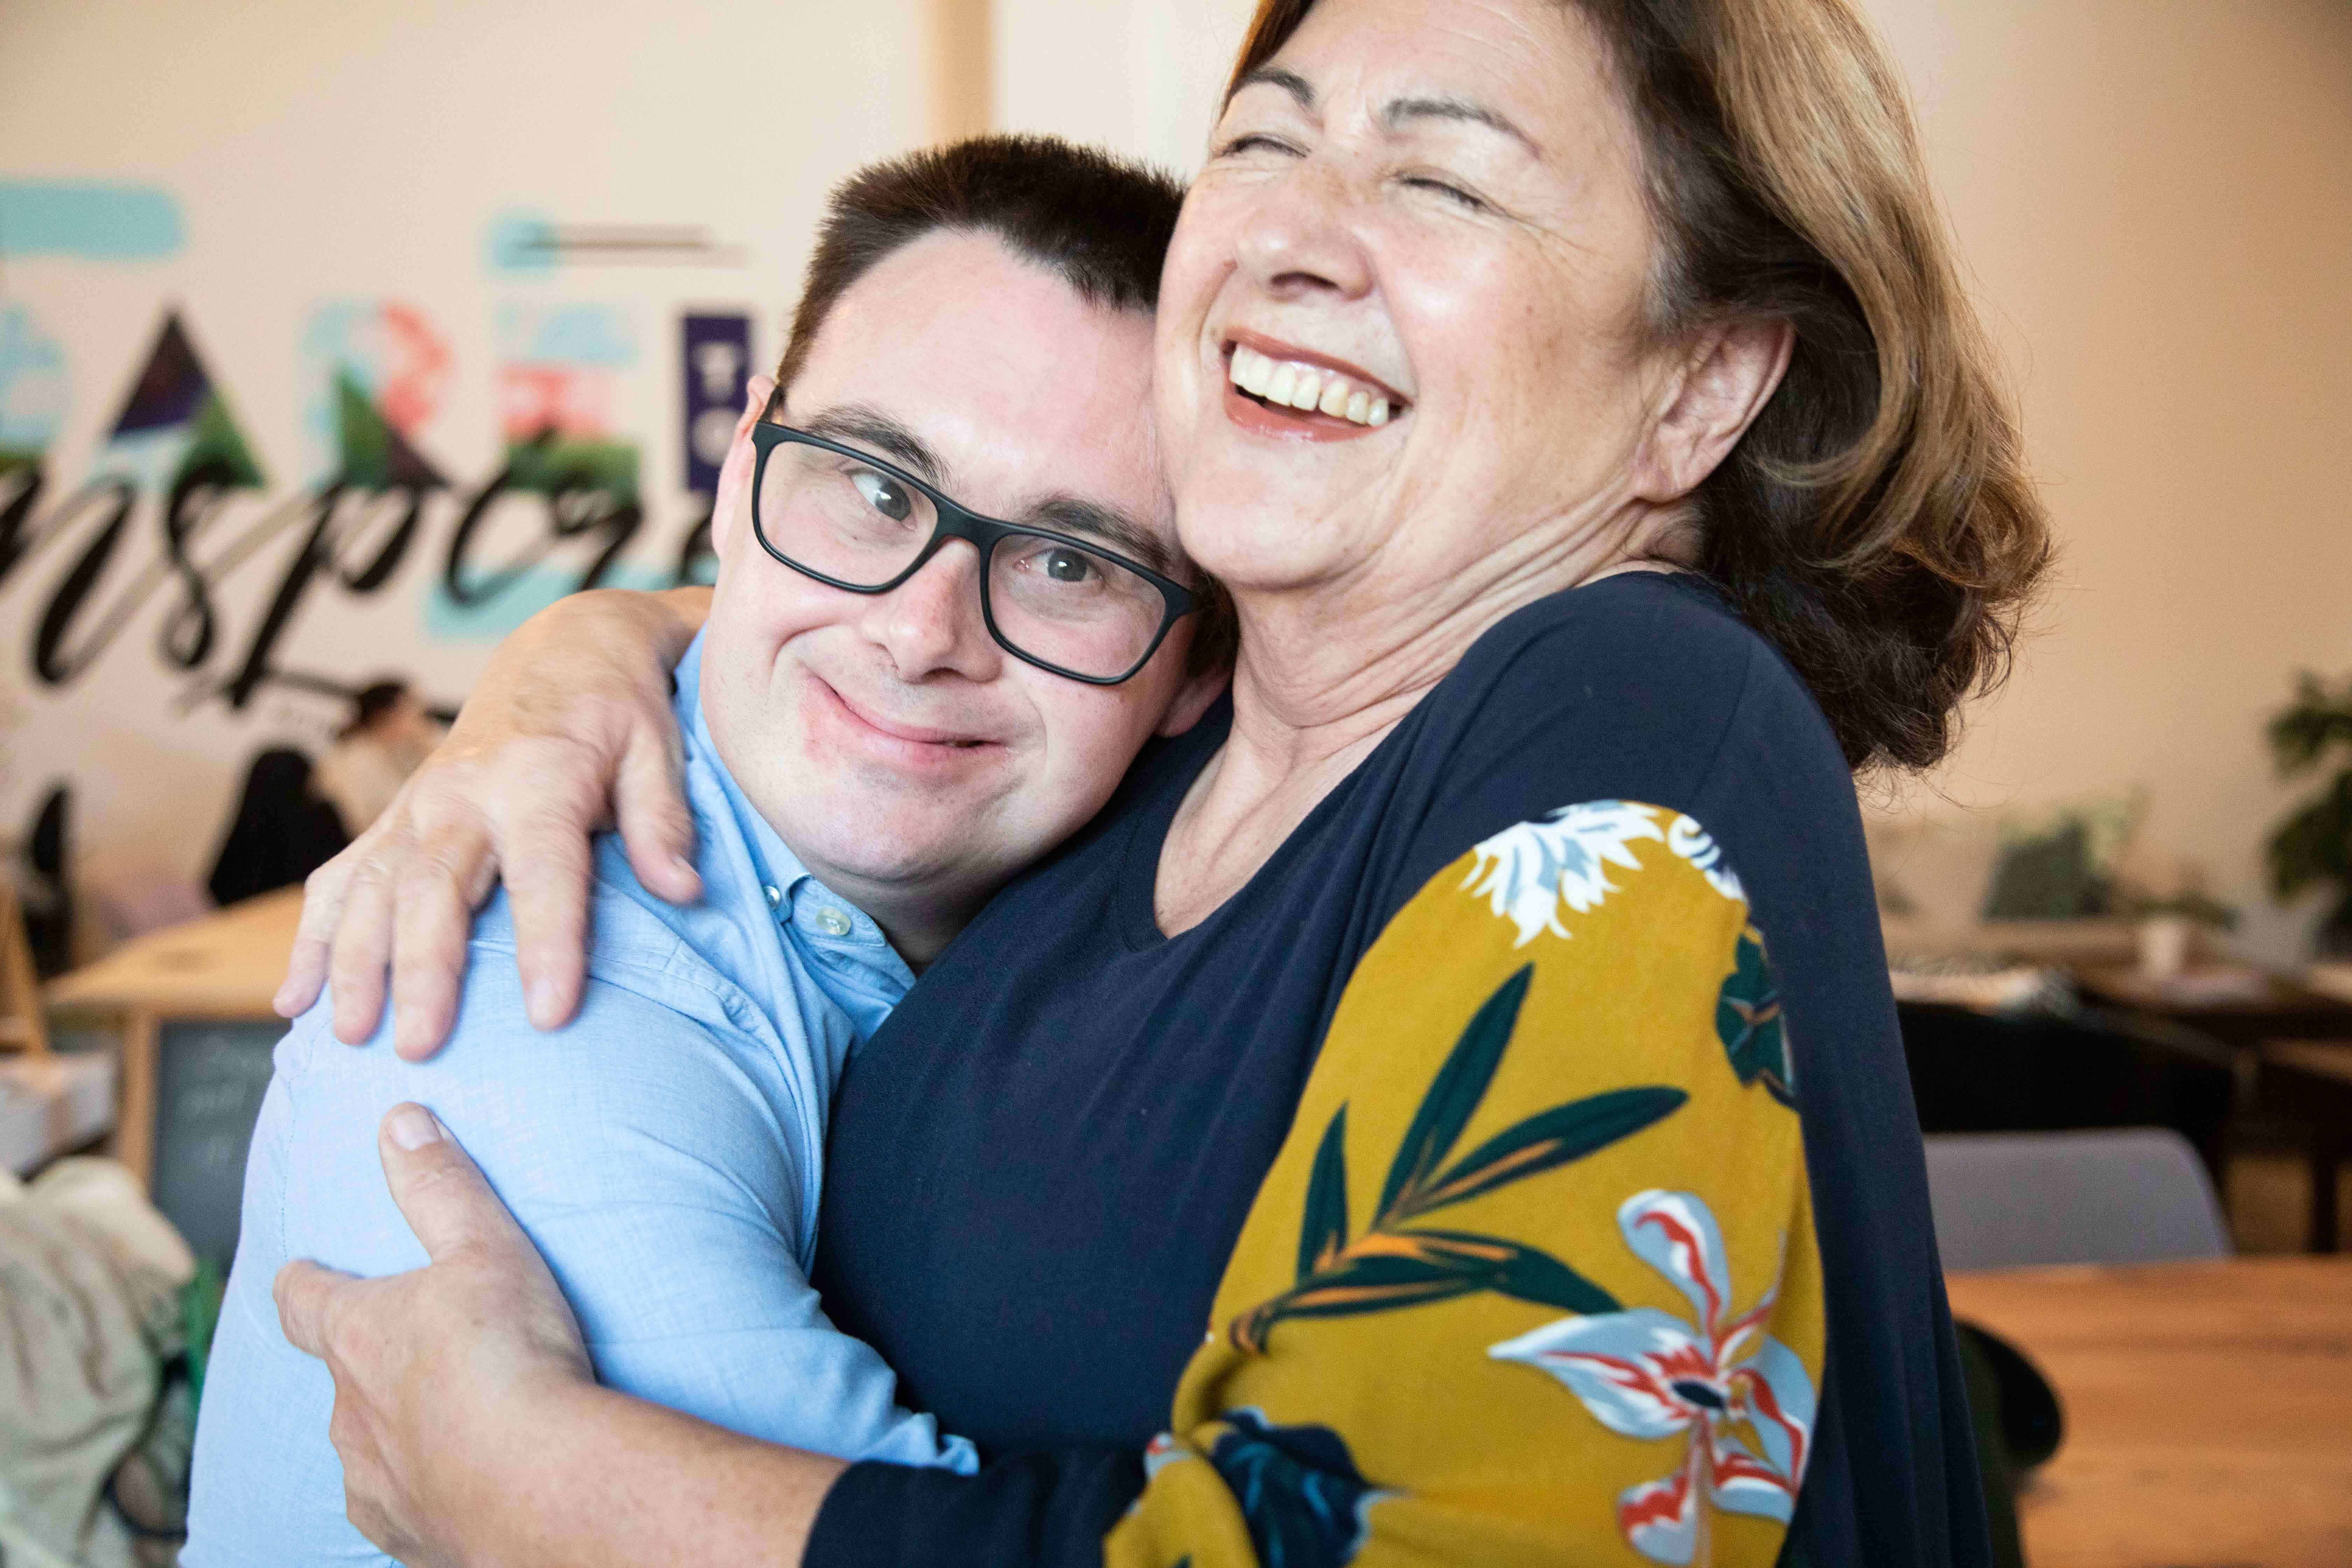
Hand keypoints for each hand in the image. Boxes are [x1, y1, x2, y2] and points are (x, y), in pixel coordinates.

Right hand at [272, 586, 701, 1056]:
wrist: (562, 652)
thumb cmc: (618, 712)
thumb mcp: (658, 749)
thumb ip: (664, 821)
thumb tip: (682, 890)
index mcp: (539, 779)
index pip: (543, 870)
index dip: (547, 942)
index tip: (550, 1014)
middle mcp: (464, 794)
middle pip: (435, 888)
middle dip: (423, 970)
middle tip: (420, 1047)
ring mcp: (418, 806)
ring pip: (371, 888)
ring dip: (354, 963)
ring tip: (351, 1036)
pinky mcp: (394, 819)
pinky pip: (340, 878)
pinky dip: (312, 938)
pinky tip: (296, 999)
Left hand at [275, 1105, 592, 1565]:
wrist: (542, 1482)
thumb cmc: (510, 1356)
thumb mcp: (484, 1246)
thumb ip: (440, 1184)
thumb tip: (398, 1119)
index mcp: (359, 1338)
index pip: (303, 1301)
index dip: (301, 1283)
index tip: (299, 1274)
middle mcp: (350, 1413)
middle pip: (338, 1380)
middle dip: (366, 1365)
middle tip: (406, 1353)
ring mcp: (375, 1479)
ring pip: (366, 1447)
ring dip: (394, 1430)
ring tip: (442, 1422)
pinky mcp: (409, 1534)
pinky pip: (402, 1506)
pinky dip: (424, 1490)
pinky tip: (459, 1483)